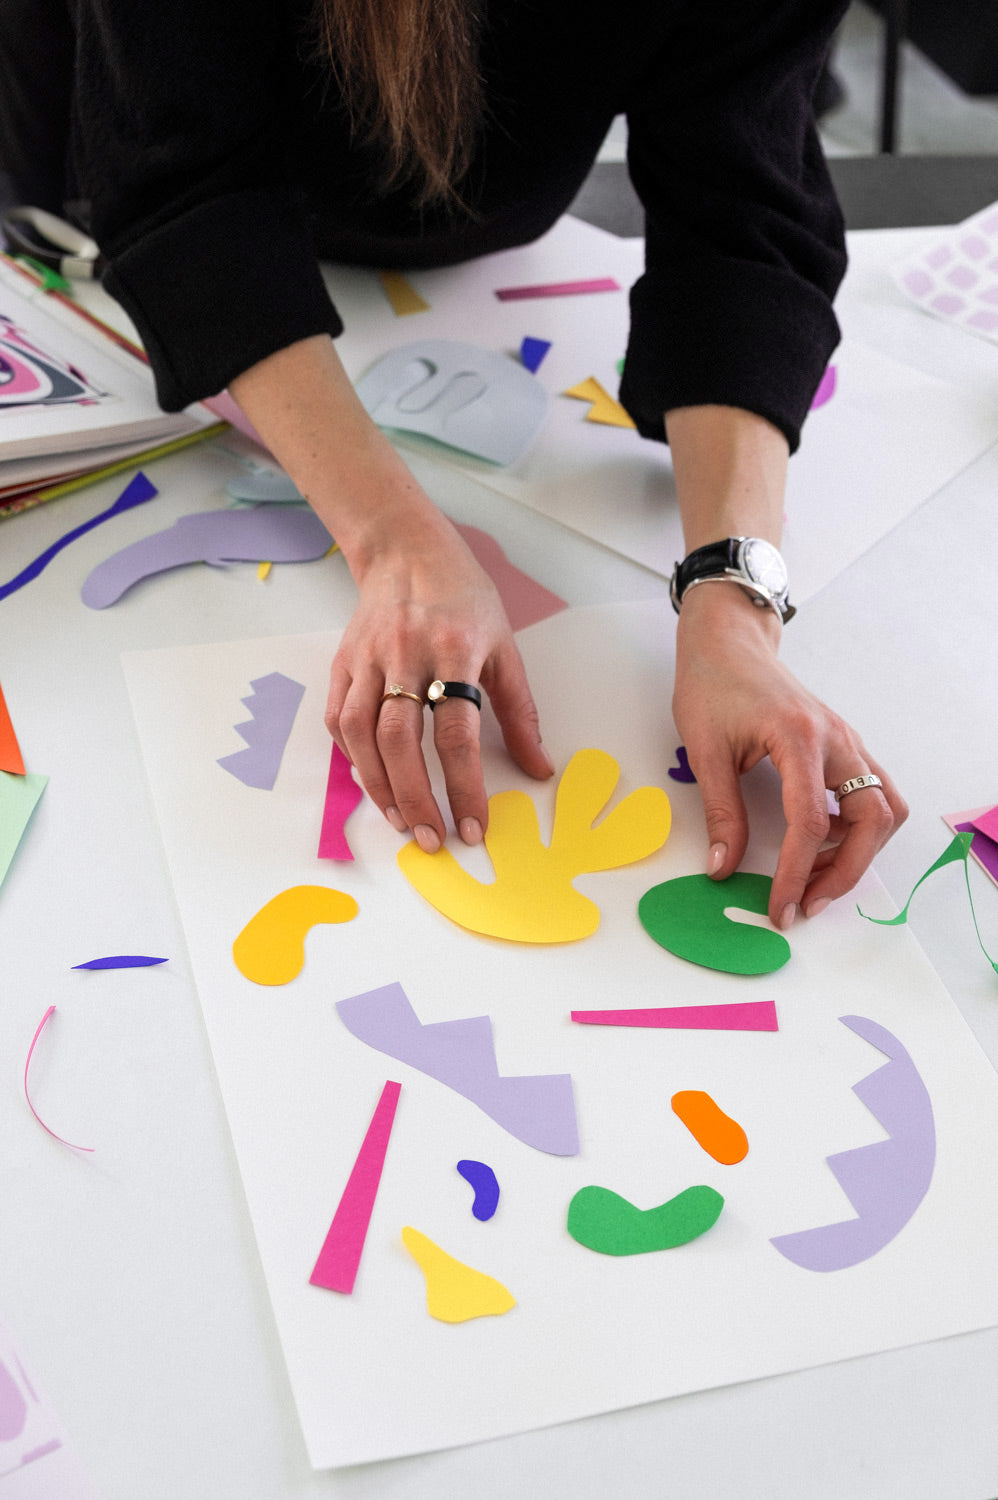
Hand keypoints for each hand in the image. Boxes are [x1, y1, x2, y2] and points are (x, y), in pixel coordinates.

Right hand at [325, 509, 552, 851]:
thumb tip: (538, 768)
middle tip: (431, 839)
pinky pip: (338, 719)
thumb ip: (520, 712)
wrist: (407, 550)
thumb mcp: (505, 646)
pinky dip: (353, 757)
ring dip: (379, 787)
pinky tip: (373, 782)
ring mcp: (368, 658)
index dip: (464, 786)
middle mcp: (406, 655)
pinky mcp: (343, 662)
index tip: (473, 826)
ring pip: (361, 734)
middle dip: (416, 798)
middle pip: (401, 740)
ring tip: (402, 821)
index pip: (457, 733)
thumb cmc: (463, 597)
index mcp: (456, 650)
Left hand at [673, 582, 906, 927]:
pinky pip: (874, 794)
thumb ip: (720, 812)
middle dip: (845, 871)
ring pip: (884, 808)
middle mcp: (836, 740)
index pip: (810, 822)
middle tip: (807, 903)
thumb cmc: (713, 685)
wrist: (729, 644)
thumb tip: (723, 867)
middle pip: (872, 818)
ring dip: (860, 851)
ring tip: (816, 877)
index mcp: (800, 737)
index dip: (795, 873)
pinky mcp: (844, 747)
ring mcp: (847, 742)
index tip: (779, 907)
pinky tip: (821, 843)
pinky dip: (858, 827)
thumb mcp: (705, 751)